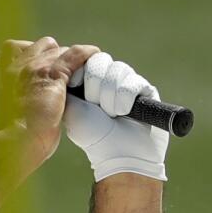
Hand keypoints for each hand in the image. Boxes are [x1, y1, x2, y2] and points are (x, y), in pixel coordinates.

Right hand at [0, 37, 98, 168]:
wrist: (21, 138)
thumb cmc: (22, 131)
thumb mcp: (20, 107)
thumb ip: (29, 93)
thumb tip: (47, 91)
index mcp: (9, 74)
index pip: (17, 47)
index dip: (38, 53)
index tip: (49, 65)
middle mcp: (20, 67)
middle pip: (46, 45)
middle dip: (60, 56)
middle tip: (71, 74)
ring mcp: (36, 68)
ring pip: (62, 49)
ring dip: (75, 59)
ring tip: (84, 73)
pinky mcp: (53, 74)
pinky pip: (76, 54)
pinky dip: (87, 54)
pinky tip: (94, 57)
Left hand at [65, 52, 167, 182]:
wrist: (121, 153)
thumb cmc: (93, 135)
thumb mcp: (71, 109)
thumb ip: (66, 84)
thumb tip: (66, 63)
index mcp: (86, 83)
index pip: (85, 58)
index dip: (81, 71)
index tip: (76, 87)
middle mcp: (107, 81)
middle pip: (101, 60)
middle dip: (95, 86)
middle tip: (96, 107)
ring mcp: (126, 83)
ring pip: (118, 70)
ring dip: (110, 95)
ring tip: (111, 114)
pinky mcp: (145, 89)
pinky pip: (134, 80)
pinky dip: (125, 99)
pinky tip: (124, 112)